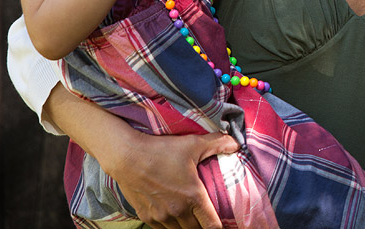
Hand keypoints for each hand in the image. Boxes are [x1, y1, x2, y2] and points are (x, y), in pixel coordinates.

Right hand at [107, 131, 237, 228]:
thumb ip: (218, 143)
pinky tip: (175, 217)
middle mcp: (177, 212)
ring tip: (193, 219)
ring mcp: (160, 217)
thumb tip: (237, 143)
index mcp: (193, 197)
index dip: (221, 228)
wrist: (127, 157)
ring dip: (188, 227)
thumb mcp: (193, 143)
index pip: (212, 226)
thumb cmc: (161, 150)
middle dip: (204, 227)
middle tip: (208, 219)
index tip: (226, 224)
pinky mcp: (146, 216)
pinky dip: (171, 226)